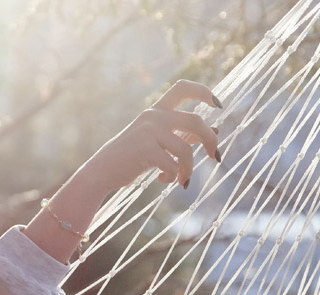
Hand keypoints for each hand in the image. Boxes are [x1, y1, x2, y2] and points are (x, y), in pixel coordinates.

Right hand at [78, 79, 221, 192]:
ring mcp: (149, 132)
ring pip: (186, 150)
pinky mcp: (145, 149)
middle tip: (215, 157)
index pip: (183, 88)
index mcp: (156, 111)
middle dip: (211, 139)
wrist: (101, 171)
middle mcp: (153, 116)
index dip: (204, 92)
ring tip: (183, 181)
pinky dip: (173, 176)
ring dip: (189, 169)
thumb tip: (216, 132)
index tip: (217, 105)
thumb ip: (183, 136)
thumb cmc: (131, 158)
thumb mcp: (157, 142)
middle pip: (196, 121)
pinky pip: (172, 165)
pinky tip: (164, 180)